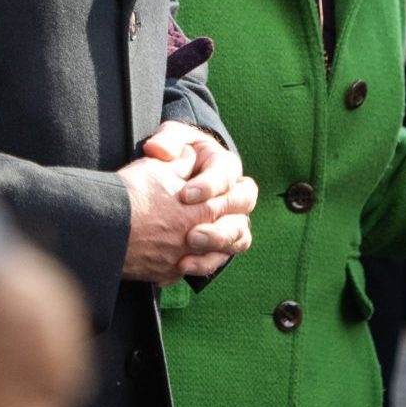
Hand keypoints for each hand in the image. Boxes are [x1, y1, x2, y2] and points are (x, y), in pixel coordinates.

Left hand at [140, 121, 257, 277]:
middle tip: (191, 231)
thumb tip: (162, 152)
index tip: (185, 195)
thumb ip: (168, 140)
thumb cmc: (171, 155)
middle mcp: (234, 193)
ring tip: (189, 247)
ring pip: (239, 236)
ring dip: (217, 244)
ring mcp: (230, 220)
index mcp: (224, 165)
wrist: (164, 185)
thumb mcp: (169, 140)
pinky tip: (181, 266)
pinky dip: (205, 263)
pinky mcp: (219, 243)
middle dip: (219, 219)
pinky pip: (223, 256)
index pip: (227, 174)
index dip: (210, 186)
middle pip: (243, 205)